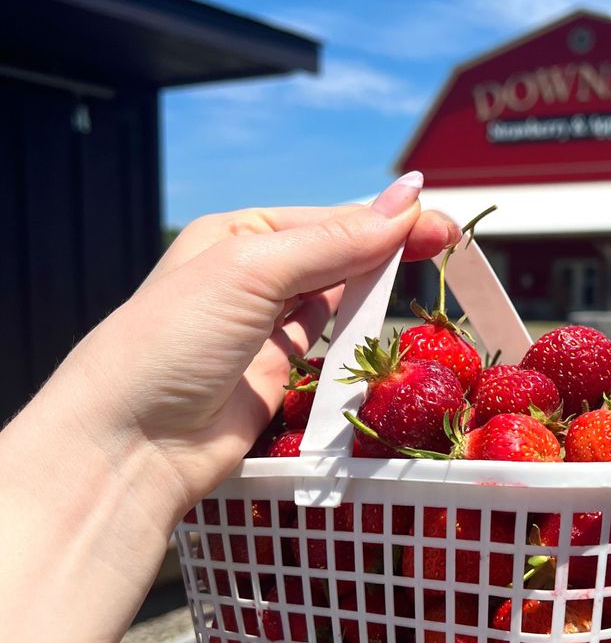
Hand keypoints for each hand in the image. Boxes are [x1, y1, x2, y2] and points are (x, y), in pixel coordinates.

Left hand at [42, 175, 456, 525]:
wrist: (129, 444)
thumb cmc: (171, 342)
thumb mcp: (253, 271)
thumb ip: (336, 240)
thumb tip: (408, 197)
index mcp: (238, 235)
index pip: (330, 220)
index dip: (387, 221)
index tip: (443, 227)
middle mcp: (251, 277)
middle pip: (339, 256)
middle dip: (390, 252)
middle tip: (449, 249)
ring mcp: (265, 331)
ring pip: (340, 301)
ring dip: (378, 294)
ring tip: (425, 286)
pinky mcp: (277, 378)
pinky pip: (331, 350)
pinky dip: (361, 343)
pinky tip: (387, 333)